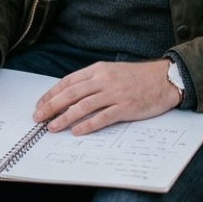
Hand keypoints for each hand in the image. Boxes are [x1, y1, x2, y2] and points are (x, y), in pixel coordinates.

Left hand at [33, 60, 179, 134]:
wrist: (163, 79)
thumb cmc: (136, 77)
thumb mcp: (111, 71)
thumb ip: (92, 80)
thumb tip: (70, 94)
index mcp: (98, 69)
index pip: (68, 82)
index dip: (51, 94)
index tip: (40, 105)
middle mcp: (104, 80)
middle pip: (71, 94)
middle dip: (51, 106)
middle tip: (38, 118)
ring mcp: (115, 94)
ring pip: (83, 106)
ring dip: (65, 118)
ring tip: (52, 127)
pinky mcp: (125, 107)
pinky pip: (102, 117)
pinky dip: (87, 125)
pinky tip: (77, 131)